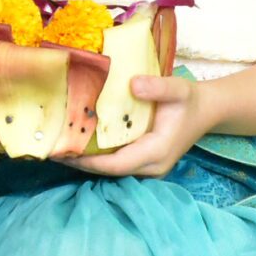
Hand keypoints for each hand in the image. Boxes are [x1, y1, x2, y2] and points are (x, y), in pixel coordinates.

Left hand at [68, 75, 214, 178]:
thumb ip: (157, 87)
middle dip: (79, 162)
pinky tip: (76, 143)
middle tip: (49, 149)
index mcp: (156, 152)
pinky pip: (115, 163)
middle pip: (108, 170)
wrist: (205, 110)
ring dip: (84, 160)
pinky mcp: (143, 163)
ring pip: (110, 169)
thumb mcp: (178, 89)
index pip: (116, 164)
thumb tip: (132, 84)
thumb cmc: (189, 100)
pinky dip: (95, 156)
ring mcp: (147, 168)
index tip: (63, 152)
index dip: (88, 161)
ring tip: (56, 147)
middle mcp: (151, 167)